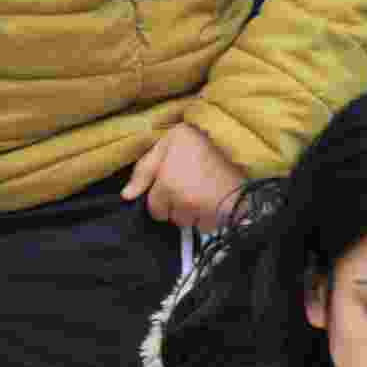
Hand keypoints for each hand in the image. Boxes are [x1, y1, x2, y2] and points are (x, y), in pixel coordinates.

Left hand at [121, 122, 245, 231]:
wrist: (240, 145)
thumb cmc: (202, 140)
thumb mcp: (168, 143)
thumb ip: (144, 169)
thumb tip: (126, 195)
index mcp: (167, 185)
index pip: (155, 209)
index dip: (162, 198)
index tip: (173, 185)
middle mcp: (184, 202)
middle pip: (173, 219)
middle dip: (177, 207)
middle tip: (190, 186)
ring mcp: (204, 212)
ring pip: (191, 224)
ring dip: (194, 213)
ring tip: (203, 192)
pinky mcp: (221, 217)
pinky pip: (208, 226)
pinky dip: (210, 217)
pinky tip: (215, 199)